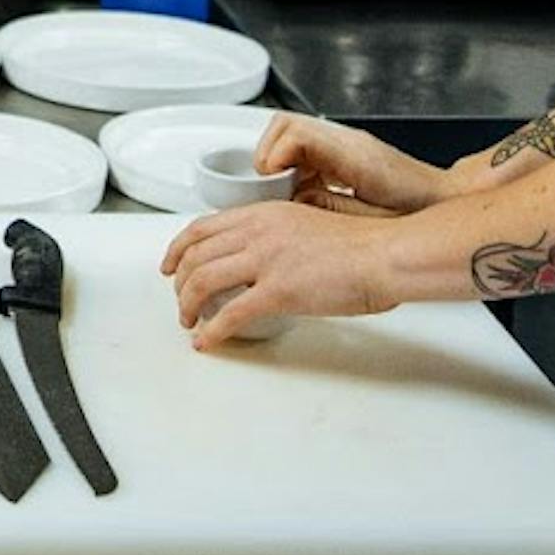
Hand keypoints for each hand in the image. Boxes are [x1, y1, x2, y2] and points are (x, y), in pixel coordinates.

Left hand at [161, 201, 403, 348]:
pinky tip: (208, 340)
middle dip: (179, 282)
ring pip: (203, 281)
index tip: (170, 264)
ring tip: (188, 323)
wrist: (384, 254)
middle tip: (179, 301)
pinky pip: (230, 313)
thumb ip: (279, 235)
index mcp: (264, 213)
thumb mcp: (308, 223)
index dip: (177, 247)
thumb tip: (264, 257)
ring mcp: (266, 260)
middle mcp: (258, 231)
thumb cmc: (361, 245)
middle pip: (195, 254)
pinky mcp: (278, 291)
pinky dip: (212, 330)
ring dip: (188, 305)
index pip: (203, 226)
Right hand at [256, 114, 450, 215]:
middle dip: (268, 153)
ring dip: (279, 158)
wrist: (446, 198)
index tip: (269, 179)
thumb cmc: (419, 210)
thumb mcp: (374, 220)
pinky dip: (293, 164)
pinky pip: (305, 146)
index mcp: (354, 155)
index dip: (274, 155)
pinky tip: (302, 190)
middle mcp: (348, 142)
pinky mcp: (345, 151)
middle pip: (287, 125)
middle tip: (268, 185)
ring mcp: (346, 143)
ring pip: (292, 132)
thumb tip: (296, 203)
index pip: (297, 134)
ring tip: (283, 189)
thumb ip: (330, 209)